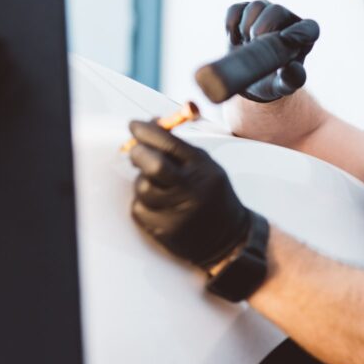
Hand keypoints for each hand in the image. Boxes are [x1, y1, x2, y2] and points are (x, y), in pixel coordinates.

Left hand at [128, 120, 251, 267]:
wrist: (228, 237)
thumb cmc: (211, 194)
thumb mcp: (206, 165)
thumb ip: (179, 147)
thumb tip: (148, 126)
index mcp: (202, 168)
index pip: (169, 143)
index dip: (146, 131)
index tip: (135, 126)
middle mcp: (190, 189)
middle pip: (153, 165)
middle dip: (138, 153)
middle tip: (136, 151)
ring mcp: (177, 211)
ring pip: (142, 187)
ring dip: (142, 181)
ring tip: (158, 185)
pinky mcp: (164, 230)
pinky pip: (139, 208)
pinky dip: (143, 203)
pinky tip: (159, 205)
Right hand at [225, 0, 318, 102]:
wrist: (246, 77)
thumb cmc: (270, 81)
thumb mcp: (281, 87)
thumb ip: (291, 80)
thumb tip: (294, 67)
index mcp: (303, 38)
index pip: (309, 29)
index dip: (299, 33)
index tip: (283, 40)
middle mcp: (286, 20)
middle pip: (277, 10)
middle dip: (261, 29)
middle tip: (254, 47)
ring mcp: (265, 12)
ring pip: (256, 6)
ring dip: (246, 28)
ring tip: (246, 46)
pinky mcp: (244, 10)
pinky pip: (236, 9)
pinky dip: (231, 25)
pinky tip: (235, 40)